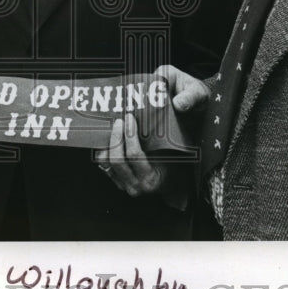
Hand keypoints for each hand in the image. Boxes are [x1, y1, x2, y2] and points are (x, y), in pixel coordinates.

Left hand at [94, 65, 209, 196]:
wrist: (173, 179)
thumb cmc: (180, 158)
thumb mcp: (184, 142)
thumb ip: (185, 117)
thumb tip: (180, 103)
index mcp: (152, 178)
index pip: (135, 156)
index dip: (130, 136)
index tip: (129, 118)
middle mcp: (136, 186)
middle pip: (116, 159)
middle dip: (115, 136)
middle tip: (119, 120)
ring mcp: (124, 184)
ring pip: (105, 162)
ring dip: (106, 142)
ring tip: (111, 125)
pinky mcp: (116, 181)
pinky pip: (102, 164)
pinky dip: (103, 147)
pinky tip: (106, 134)